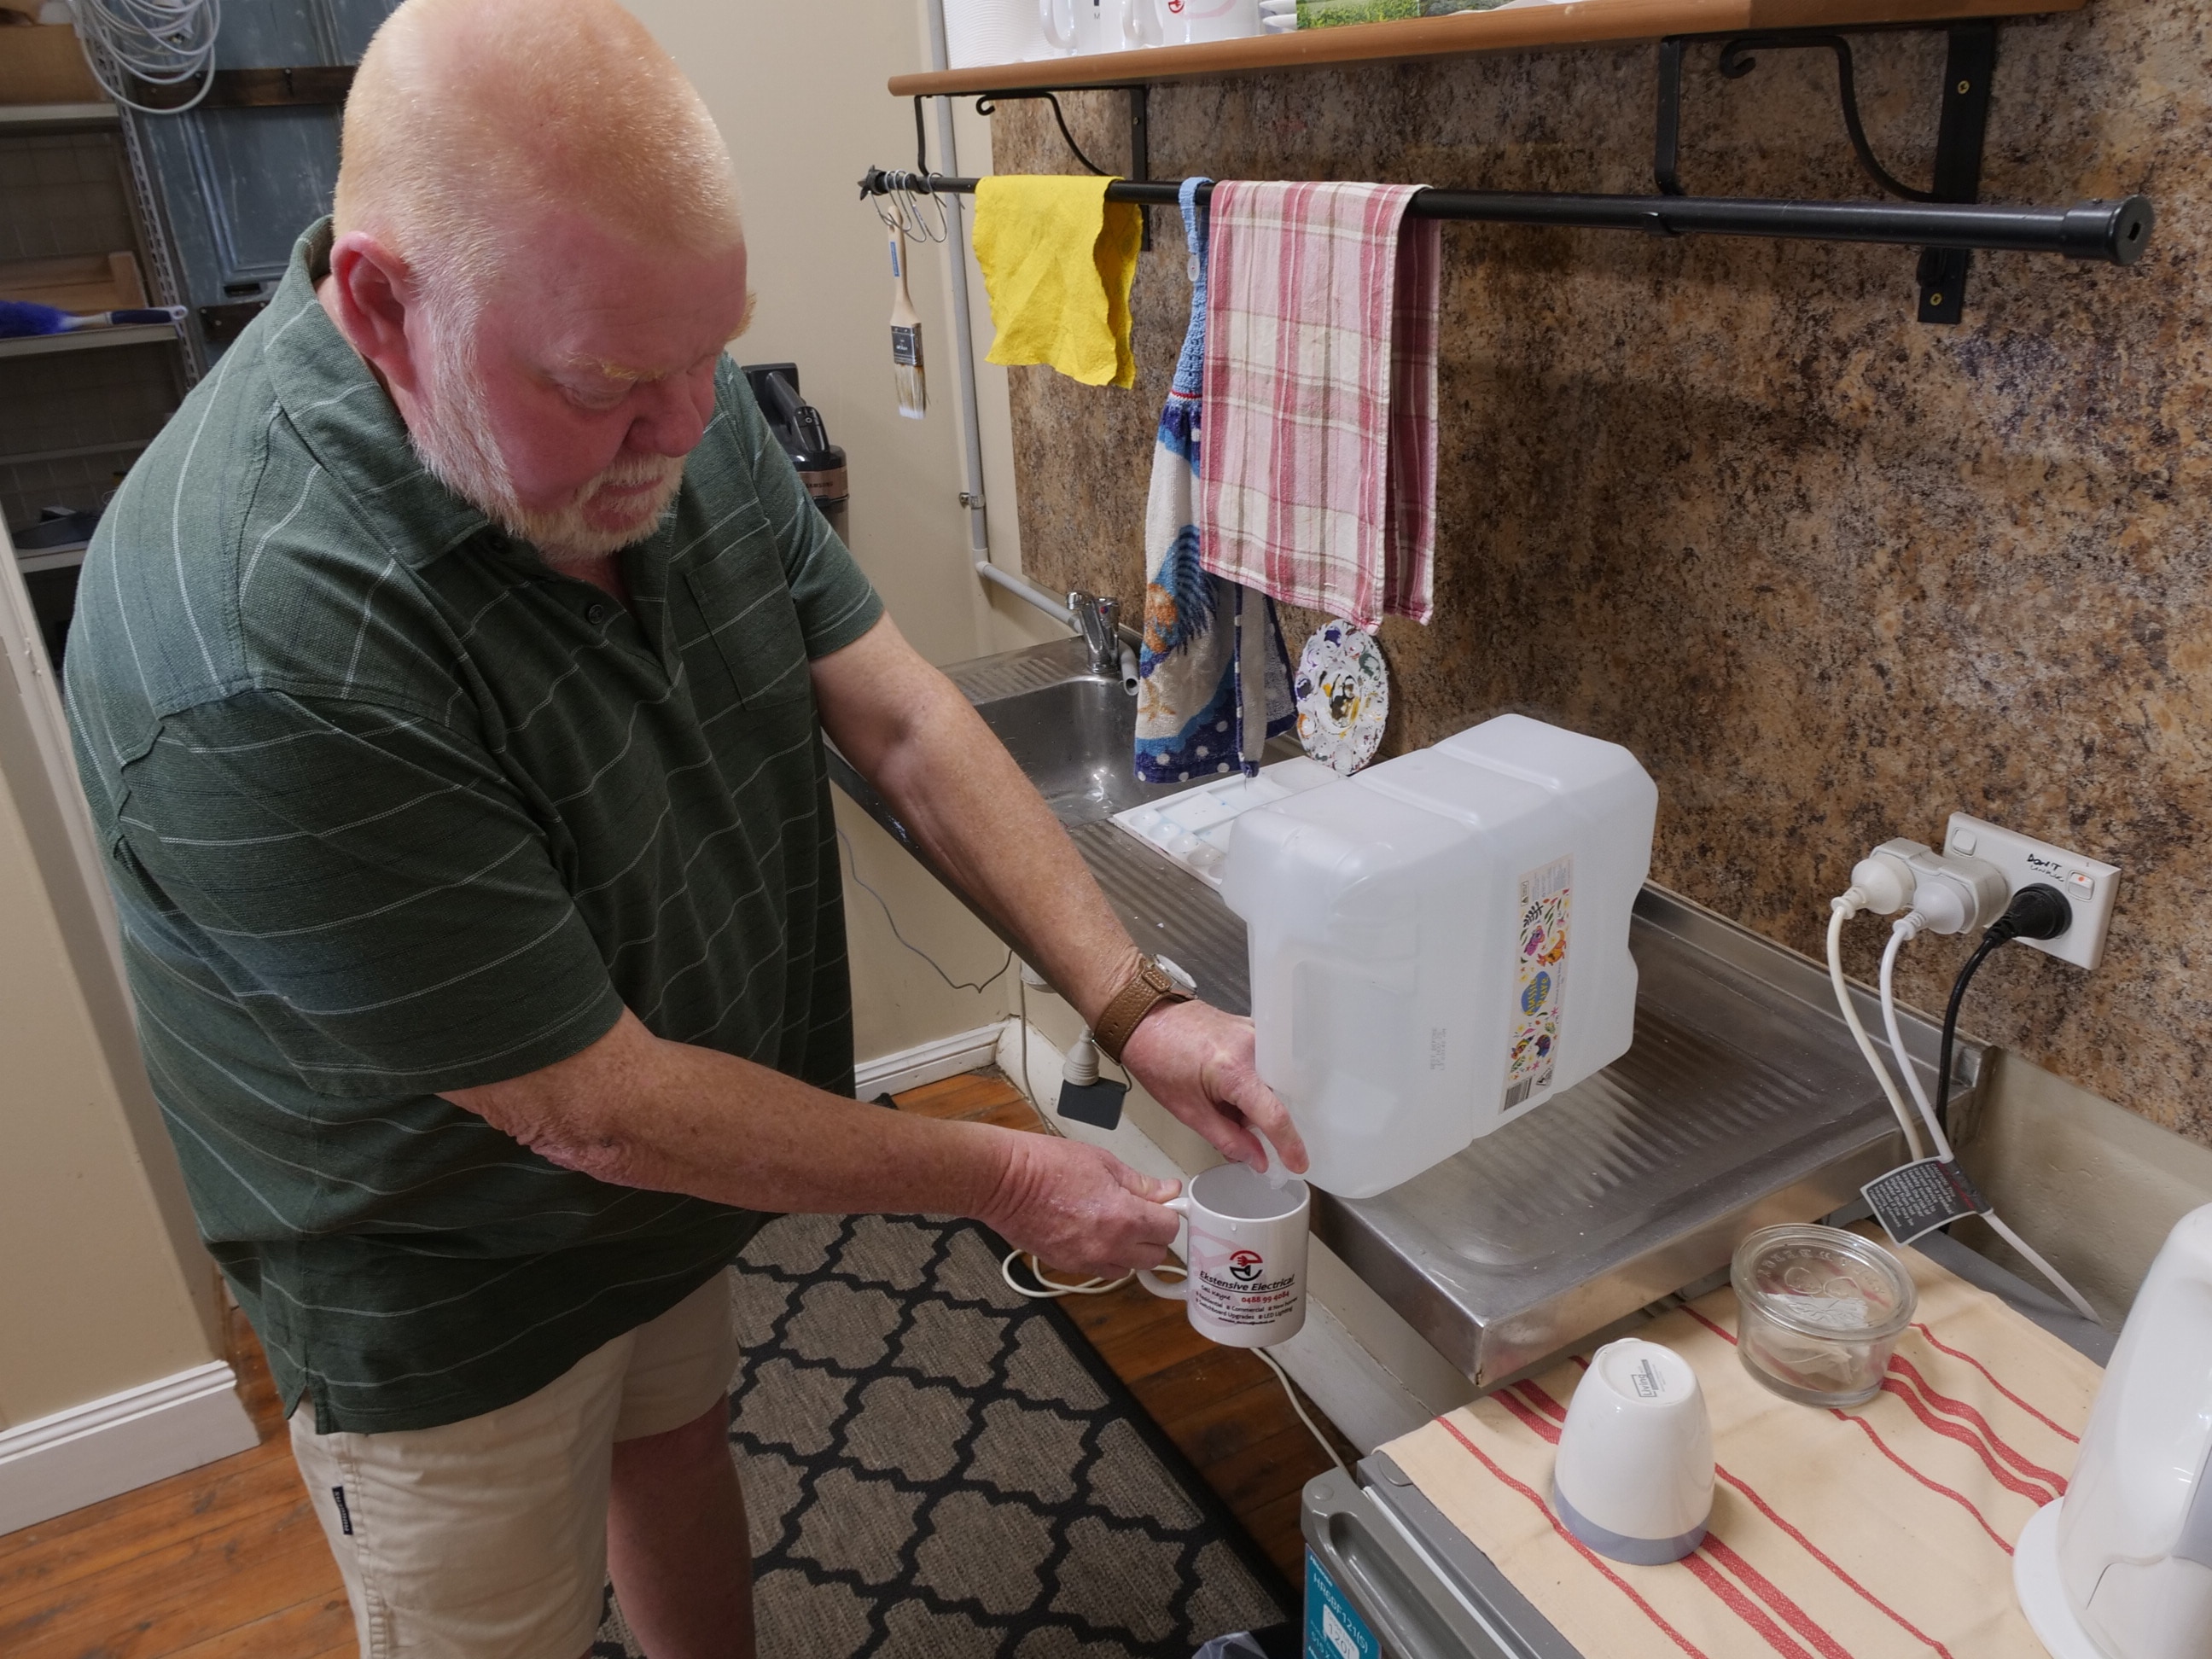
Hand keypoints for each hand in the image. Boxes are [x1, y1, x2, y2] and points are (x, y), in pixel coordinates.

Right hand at [975, 1133, 1181, 1280]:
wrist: (1004, 1182)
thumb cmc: (1048, 1165)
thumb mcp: (1103, 1163)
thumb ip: (1140, 1184)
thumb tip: (1167, 1191)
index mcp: (1124, 1217)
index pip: (1169, 1229)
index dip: (1167, 1214)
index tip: (1160, 1205)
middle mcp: (1110, 1247)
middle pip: (1155, 1257)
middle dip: (1154, 1237)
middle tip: (1141, 1214)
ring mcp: (1087, 1261)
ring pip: (1129, 1269)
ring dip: (1131, 1251)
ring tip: (1115, 1225)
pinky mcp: (1068, 1267)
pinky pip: (1102, 1269)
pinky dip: (1106, 1256)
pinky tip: (1093, 1233)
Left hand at [1119, 1000, 1309, 1176]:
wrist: (1146, 1020)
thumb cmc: (1157, 1057)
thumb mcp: (1188, 1111)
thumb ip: (1227, 1139)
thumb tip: (1255, 1158)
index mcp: (1234, 1068)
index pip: (1275, 1115)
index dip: (1289, 1145)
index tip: (1297, 1163)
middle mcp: (1252, 1046)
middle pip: (1276, 1099)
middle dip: (1259, 1122)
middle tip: (1232, 1124)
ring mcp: (1255, 1033)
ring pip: (1271, 1084)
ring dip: (1253, 1102)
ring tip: (1221, 1100)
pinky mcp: (1253, 1029)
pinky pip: (1265, 1066)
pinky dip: (1251, 1084)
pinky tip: (1227, 1087)